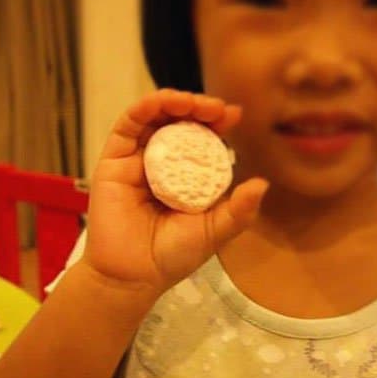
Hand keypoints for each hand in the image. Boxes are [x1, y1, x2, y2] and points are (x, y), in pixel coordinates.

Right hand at [83, 88, 268, 297]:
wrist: (133, 275)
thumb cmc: (173, 256)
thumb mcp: (214, 231)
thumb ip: (238, 210)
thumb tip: (262, 183)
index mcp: (185, 177)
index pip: (202, 141)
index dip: (217, 124)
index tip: (234, 114)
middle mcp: (161, 164)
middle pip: (178, 123)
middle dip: (198, 109)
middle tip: (217, 109)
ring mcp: (136, 160)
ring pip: (154, 118)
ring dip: (174, 102)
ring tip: (195, 103)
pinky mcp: (113, 160)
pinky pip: (127, 126)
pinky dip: (145, 107)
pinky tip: (163, 102)